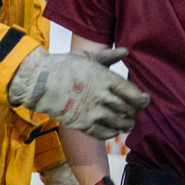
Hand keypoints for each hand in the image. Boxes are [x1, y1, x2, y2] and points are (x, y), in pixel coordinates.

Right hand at [7, 47, 149, 137]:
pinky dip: (112, 133)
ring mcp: (92, 112)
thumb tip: (126, 51)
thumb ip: (109, 56)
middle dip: (136, 113)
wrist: (40, 83)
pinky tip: (113, 129)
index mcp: (105, 79)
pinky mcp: (83, 124)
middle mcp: (102, 97)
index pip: (133, 95)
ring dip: (126, 124)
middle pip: (129, 111)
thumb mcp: (87, 57)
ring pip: (119, 124)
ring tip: (127, 122)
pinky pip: (104, 133)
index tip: (145, 99)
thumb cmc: (64, 66)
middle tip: (136, 112)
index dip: (143, 100)